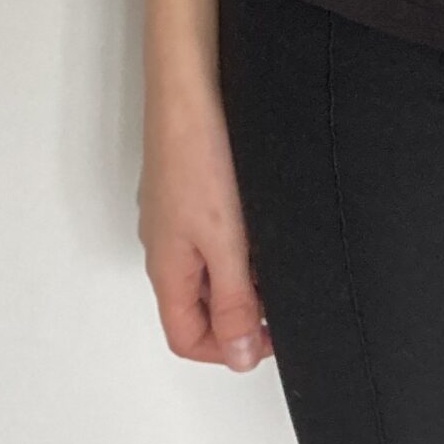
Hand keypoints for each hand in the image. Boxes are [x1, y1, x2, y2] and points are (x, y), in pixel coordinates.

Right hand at [140, 82, 273, 371]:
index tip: (269, 333)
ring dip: (241, 273)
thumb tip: (239, 357)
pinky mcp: (187, 189)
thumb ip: (233, 301)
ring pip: (207, 269)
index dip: (227, 348)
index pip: (186, 337)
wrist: (189, 85)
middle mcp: (164, 246)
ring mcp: (174, 217)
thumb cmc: (198, 154)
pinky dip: (237, 239)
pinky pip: (210, 235)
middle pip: (197, 306)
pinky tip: (259, 216)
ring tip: (272, 248)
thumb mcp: (224, 241)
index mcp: (166, 269)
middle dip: (239, 310)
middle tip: (279, 289)